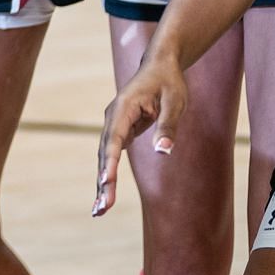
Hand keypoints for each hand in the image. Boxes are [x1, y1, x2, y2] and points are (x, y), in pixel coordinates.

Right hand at [95, 50, 185, 216]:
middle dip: (103, 181)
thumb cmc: (169, 82)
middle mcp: (113, 117)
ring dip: (102, 182)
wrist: (160, 65)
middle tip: (101, 209)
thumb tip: (163, 153)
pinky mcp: (119, 131)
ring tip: (99, 210)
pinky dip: (108, 174)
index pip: (114, 139)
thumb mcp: (175, 102)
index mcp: (123, 108)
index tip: (105, 182)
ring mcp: (114, 124)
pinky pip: (111, 155)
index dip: (110, 162)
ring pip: (105, 157)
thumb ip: (168, 127)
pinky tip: (105, 192)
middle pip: (105, 153)